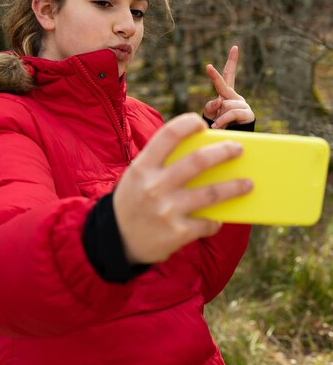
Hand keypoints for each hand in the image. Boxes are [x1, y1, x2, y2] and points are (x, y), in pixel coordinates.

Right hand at [113, 113, 252, 264]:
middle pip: (198, 161)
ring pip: (211, 193)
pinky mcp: (177, 233)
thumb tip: (204, 152)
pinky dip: (216, 220)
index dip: (188, 124)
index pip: (168, 135)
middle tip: (238, 149)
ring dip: (234, 187)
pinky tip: (219, 217)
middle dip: (223, 152)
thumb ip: (162, 164)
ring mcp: (167, 210)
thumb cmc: (134, 201)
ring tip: (248, 183)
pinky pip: (207, 223)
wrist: (116, 241)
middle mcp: (154, 186)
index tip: (201, 123)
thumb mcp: (138, 177)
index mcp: (143, 167)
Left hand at [203, 45, 254, 128]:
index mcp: (227, 94)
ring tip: (219, 125)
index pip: (228, 75)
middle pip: (224, 85)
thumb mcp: (210, 115)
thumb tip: (219, 100)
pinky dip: (222, 121)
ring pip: (224, 104)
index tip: (235, 47)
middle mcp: (236, 97)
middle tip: (207, 67)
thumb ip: (210, 106)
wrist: (232, 141)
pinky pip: (231, 113)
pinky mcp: (248, 114)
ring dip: (218, 116)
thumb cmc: (220, 127)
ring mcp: (243, 105)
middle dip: (214, 76)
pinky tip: (217, 127)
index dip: (232, 61)